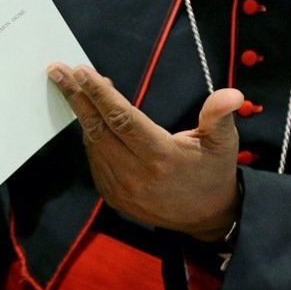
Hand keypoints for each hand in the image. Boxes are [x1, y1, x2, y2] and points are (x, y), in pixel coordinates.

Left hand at [48, 62, 243, 240]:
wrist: (206, 219)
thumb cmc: (213, 172)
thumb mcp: (224, 143)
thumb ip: (220, 116)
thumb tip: (232, 94)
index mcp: (161, 156)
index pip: (123, 119)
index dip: (100, 94)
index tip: (82, 71)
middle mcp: (136, 173)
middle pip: (99, 128)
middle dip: (76, 97)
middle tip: (58, 70)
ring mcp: (121, 187)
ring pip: (93, 143)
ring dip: (81, 113)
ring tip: (72, 84)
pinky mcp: (113, 195)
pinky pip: (94, 159)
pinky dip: (89, 134)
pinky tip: (87, 113)